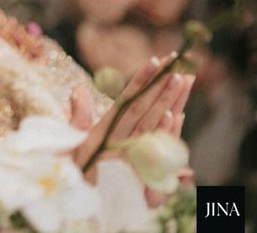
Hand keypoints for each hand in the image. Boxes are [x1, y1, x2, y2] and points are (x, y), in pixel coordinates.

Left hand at [70, 58, 192, 169]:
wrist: (80, 198)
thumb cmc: (78, 170)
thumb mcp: (73, 140)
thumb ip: (78, 115)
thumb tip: (77, 89)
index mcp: (113, 126)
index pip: (132, 97)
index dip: (145, 79)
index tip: (158, 58)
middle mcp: (129, 136)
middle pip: (151, 105)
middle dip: (166, 84)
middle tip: (181, 61)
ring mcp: (137, 150)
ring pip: (157, 120)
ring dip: (171, 99)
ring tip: (183, 77)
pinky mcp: (142, 166)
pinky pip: (156, 144)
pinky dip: (165, 131)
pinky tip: (174, 115)